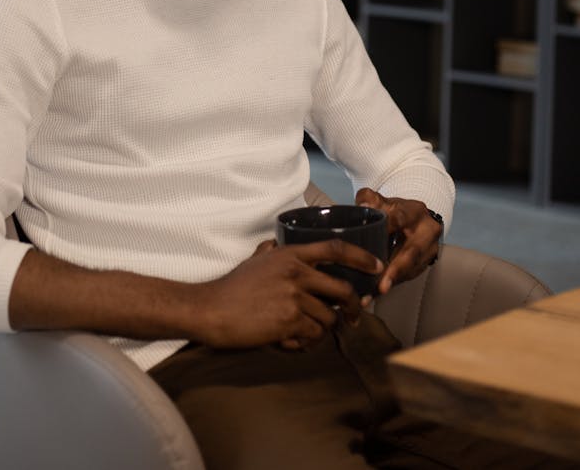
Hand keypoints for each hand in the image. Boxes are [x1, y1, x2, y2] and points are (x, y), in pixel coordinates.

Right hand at [196, 238, 383, 350]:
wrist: (212, 309)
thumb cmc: (231, 286)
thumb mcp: (255, 260)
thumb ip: (271, 252)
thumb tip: (276, 246)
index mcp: (290, 254)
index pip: (335, 248)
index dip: (361, 257)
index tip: (377, 266)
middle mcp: (296, 273)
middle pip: (343, 289)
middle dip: (355, 306)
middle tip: (354, 315)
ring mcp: (294, 297)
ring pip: (329, 318)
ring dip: (321, 328)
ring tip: (304, 332)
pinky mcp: (290, 322)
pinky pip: (313, 336)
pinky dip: (305, 342)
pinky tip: (289, 341)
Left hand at [355, 188, 441, 295]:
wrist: (415, 220)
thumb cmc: (395, 211)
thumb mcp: (383, 200)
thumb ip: (370, 199)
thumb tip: (363, 204)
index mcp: (415, 212)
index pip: (401, 218)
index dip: (388, 228)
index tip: (374, 237)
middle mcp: (427, 231)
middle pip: (412, 252)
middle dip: (396, 269)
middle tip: (381, 286)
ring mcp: (429, 250)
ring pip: (410, 269)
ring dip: (391, 282)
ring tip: (373, 294)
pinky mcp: (424, 265)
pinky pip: (408, 277)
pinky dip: (391, 285)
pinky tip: (375, 294)